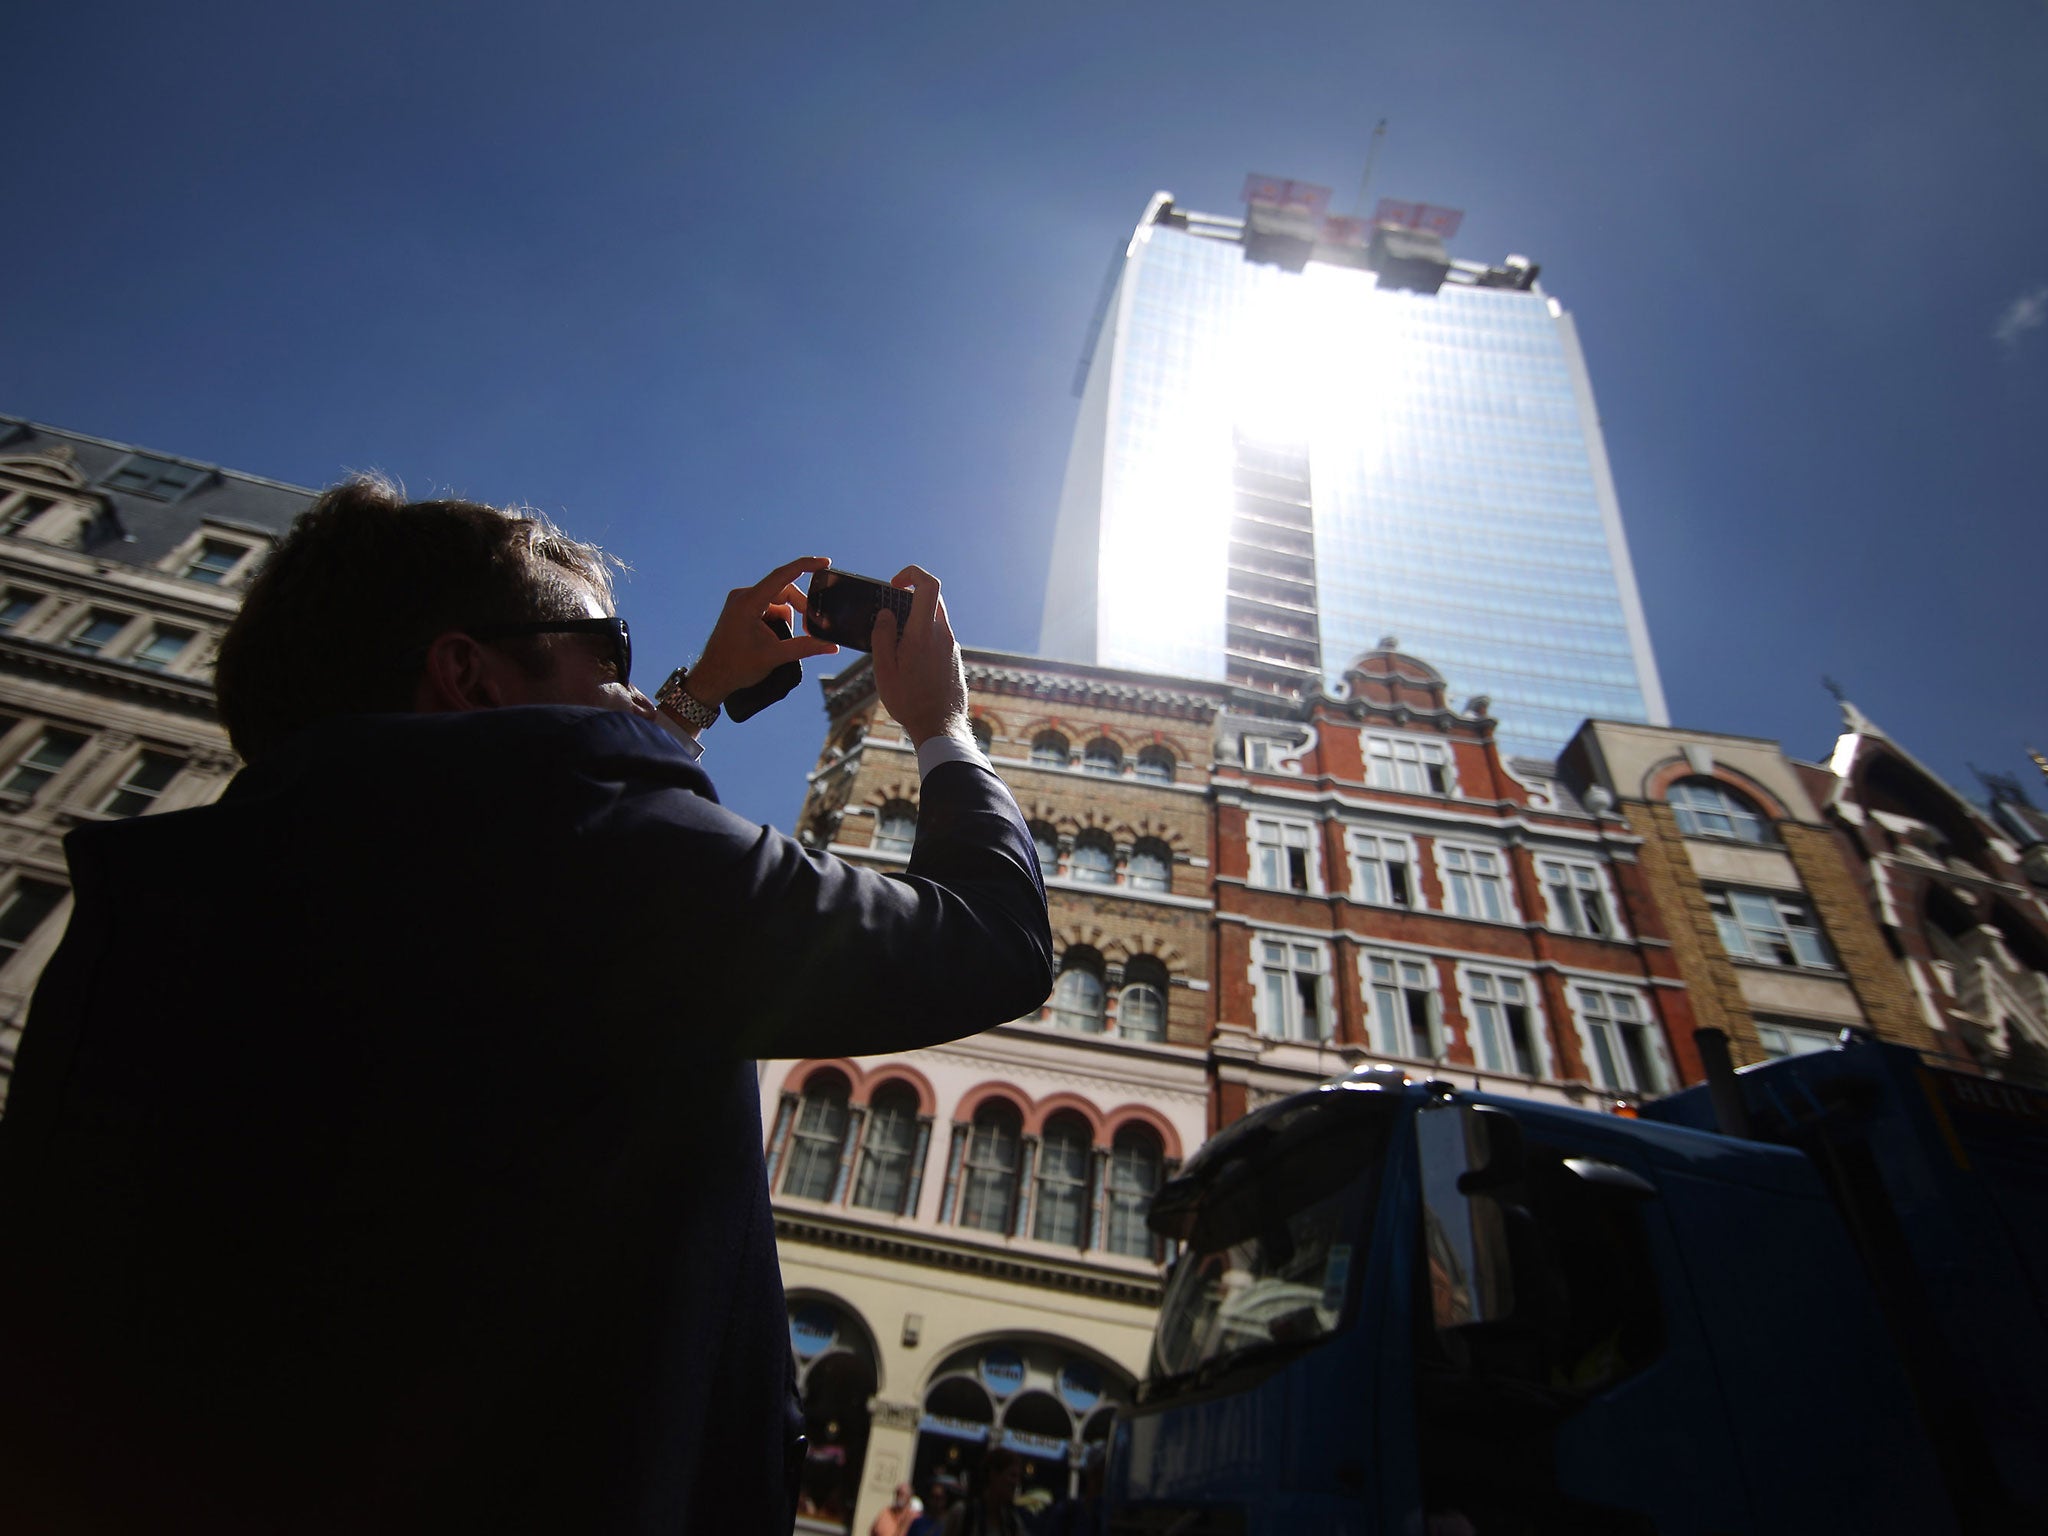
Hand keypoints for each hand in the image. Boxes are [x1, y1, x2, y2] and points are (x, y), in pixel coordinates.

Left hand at [687, 556, 841, 706]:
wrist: (712, 677)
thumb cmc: (737, 666)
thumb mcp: (775, 656)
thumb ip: (805, 647)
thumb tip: (832, 646)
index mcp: (748, 602)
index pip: (782, 576)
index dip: (806, 566)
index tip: (825, 562)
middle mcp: (743, 596)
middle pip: (784, 591)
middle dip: (800, 609)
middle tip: (811, 630)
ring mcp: (741, 601)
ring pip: (778, 601)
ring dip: (788, 618)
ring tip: (784, 641)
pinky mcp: (742, 609)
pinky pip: (768, 607)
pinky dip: (778, 619)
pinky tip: (775, 638)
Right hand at [871, 564, 969, 747]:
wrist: (940, 727)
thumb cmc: (909, 701)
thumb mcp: (884, 670)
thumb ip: (882, 637)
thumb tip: (885, 613)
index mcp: (924, 633)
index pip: (928, 585)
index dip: (912, 574)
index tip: (894, 584)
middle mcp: (943, 635)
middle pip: (932, 599)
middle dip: (910, 597)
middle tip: (890, 612)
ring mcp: (952, 647)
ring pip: (936, 619)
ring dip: (916, 619)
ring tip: (895, 640)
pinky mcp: (954, 658)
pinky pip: (939, 636)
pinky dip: (924, 635)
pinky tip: (909, 658)